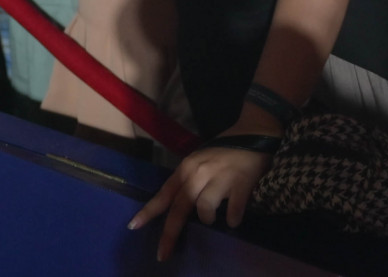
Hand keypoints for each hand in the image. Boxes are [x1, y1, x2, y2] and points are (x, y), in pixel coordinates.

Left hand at [129, 142, 275, 259]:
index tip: (134, 226)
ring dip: (208, 218)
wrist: (254, 134)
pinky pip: (233, 210)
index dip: (149, 211)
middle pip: (180, 207)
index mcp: (187, 168)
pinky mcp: (241, 183)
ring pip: (204, 209)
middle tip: (163, 254)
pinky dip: (233, 218)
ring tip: (214, 217)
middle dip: (170, 233)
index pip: (164, 193)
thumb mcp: (198, 162)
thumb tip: (176, 209)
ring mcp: (220, 178)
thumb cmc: (223, 152)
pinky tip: (234, 218)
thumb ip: (188, 182)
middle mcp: (199, 173)